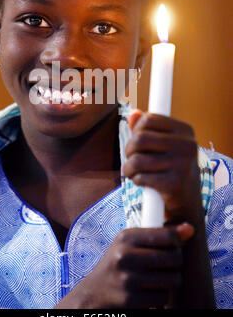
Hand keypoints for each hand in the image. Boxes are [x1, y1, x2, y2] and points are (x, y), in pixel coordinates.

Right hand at [55, 224, 193, 308]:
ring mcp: (128, 279)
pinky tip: (148, 293)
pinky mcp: (131, 300)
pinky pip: (163, 298)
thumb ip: (161, 236)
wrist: (94, 293)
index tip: (171, 247)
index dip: (176, 243)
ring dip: (169, 282)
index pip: (168, 235)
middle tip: (164, 266)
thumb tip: (191, 229)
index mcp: (127, 237)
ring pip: (172, 279)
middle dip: (174, 264)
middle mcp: (125, 255)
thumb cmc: (119, 264)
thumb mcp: (131, 244)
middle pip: (174, 258)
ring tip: (156, 279)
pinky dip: (160, 297)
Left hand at [123, 110, 202, 224]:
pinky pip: (141, 177)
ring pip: (137, 160)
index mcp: (186, 131)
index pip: (149, 120)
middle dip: (129, 150)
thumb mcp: (162, 146)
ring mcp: (183, 165)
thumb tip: (133, 113)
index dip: (136, 131)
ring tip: (131, 172)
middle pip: (140, 138)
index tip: (137, 143)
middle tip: (131, 159)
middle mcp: (188, 145)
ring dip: (128, 168)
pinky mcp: (175, 184)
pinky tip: (141, 182)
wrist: (186, 203)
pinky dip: (136, 181)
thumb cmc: (170, 169)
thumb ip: (146, 129)